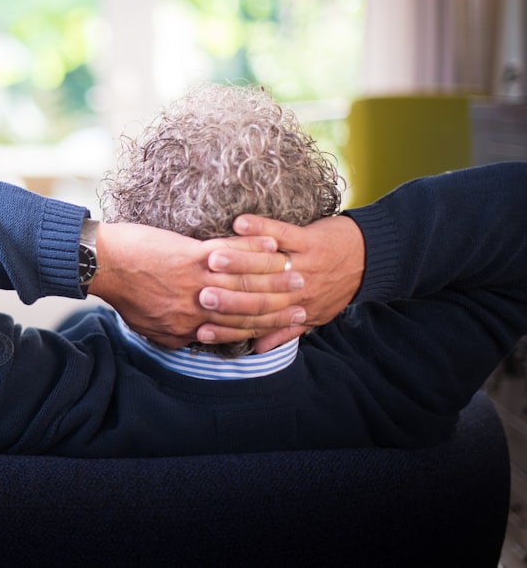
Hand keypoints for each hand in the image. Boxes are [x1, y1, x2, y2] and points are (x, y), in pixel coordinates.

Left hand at [87, 222, 306, 348]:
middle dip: (280, 302)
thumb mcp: (151, 328)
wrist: (101, 266)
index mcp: (189, 327)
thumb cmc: (123, 294)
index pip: (237, 330)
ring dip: (274, 275)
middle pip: (248, 308)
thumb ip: (178, 335)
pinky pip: (230, 254)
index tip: (289, 320)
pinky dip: (253, 248)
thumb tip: (197, 339)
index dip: (266, 326)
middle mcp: (198, 308)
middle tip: (304, 295)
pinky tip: (271, 243)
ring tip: (296, 269)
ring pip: (244, 282)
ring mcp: (195, 281)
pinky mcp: (190, 256)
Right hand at [198, 214, 365, 352]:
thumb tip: (255, 350)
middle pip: (258, 296)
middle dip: (226, 296)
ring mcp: (304, 264)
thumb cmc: (338, 287)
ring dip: (238, 261)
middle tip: (199, 296)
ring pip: (266, 266)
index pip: (256, 323)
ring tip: (211, 259)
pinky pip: (283, 233)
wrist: (372, 259)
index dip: (227, 327)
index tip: (200, 328)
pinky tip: (239, 223)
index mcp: (295, 311)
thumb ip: (283, 332)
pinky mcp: (310, 240)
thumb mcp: (314, 316)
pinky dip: (261, 227)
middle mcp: (298, 291)